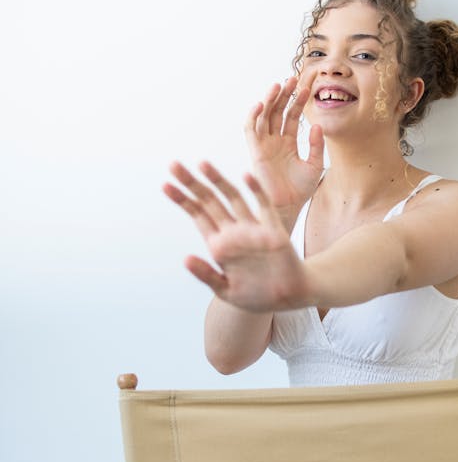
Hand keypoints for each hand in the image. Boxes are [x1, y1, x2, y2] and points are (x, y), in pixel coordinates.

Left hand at [163, 161, 311, 311]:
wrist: (287, 297)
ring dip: (217, 181)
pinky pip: (264, 206)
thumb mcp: (225, 290)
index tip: (165, 185)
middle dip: (192, 184)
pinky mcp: (273, 231)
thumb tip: (185, 259)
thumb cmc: (256, 296)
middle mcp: (233, 232)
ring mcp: (252, 229)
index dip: (182, 200)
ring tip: (201, 164)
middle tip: (173, 165)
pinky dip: (255, 191)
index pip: (198, 216)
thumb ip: (206, 275)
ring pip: (232, 198)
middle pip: (209, 201)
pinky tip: (245, 177)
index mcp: (219, 245)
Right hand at [244, 78, 323, 230]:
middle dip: (285, 94)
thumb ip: (316, 145)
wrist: (287, 207)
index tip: (308, 85)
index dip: (299, 99)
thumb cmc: (300, 190)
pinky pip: (250, 130)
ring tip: (279, 85)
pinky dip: (253, 116)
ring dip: (270, 100)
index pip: (292, 115)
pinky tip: (261, 104)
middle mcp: (274, 140)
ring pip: (264, 116)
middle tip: (294, 78)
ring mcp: (264, 145)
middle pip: (278, 111)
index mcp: (288, 142)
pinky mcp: (255, 151)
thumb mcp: (314, 165)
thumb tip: (317, 124)